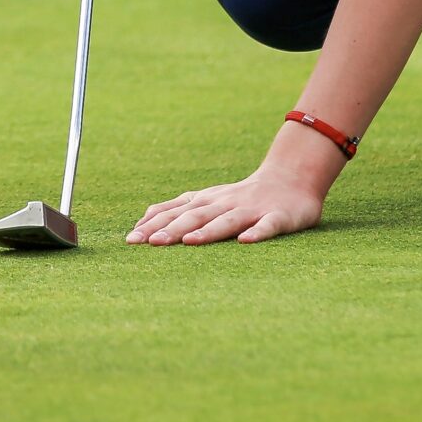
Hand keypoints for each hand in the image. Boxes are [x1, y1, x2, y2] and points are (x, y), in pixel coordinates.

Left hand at [127, 162, 325, 246]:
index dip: (153, 225)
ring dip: (208, 231)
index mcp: (207, 201)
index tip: (130, 240)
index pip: (175, 212)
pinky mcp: (278, 217)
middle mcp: (225, 203)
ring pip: (227, 221)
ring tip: (189, 242)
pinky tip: (246, 241)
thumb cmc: (242, 195)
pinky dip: (257, 233)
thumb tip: (142, 221)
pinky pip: (267, 226)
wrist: (291, 178)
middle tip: (150, 243)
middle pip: (195, 216)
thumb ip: (178, 209)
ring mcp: (251, 210)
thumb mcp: (207, 198)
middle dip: (172, 229)